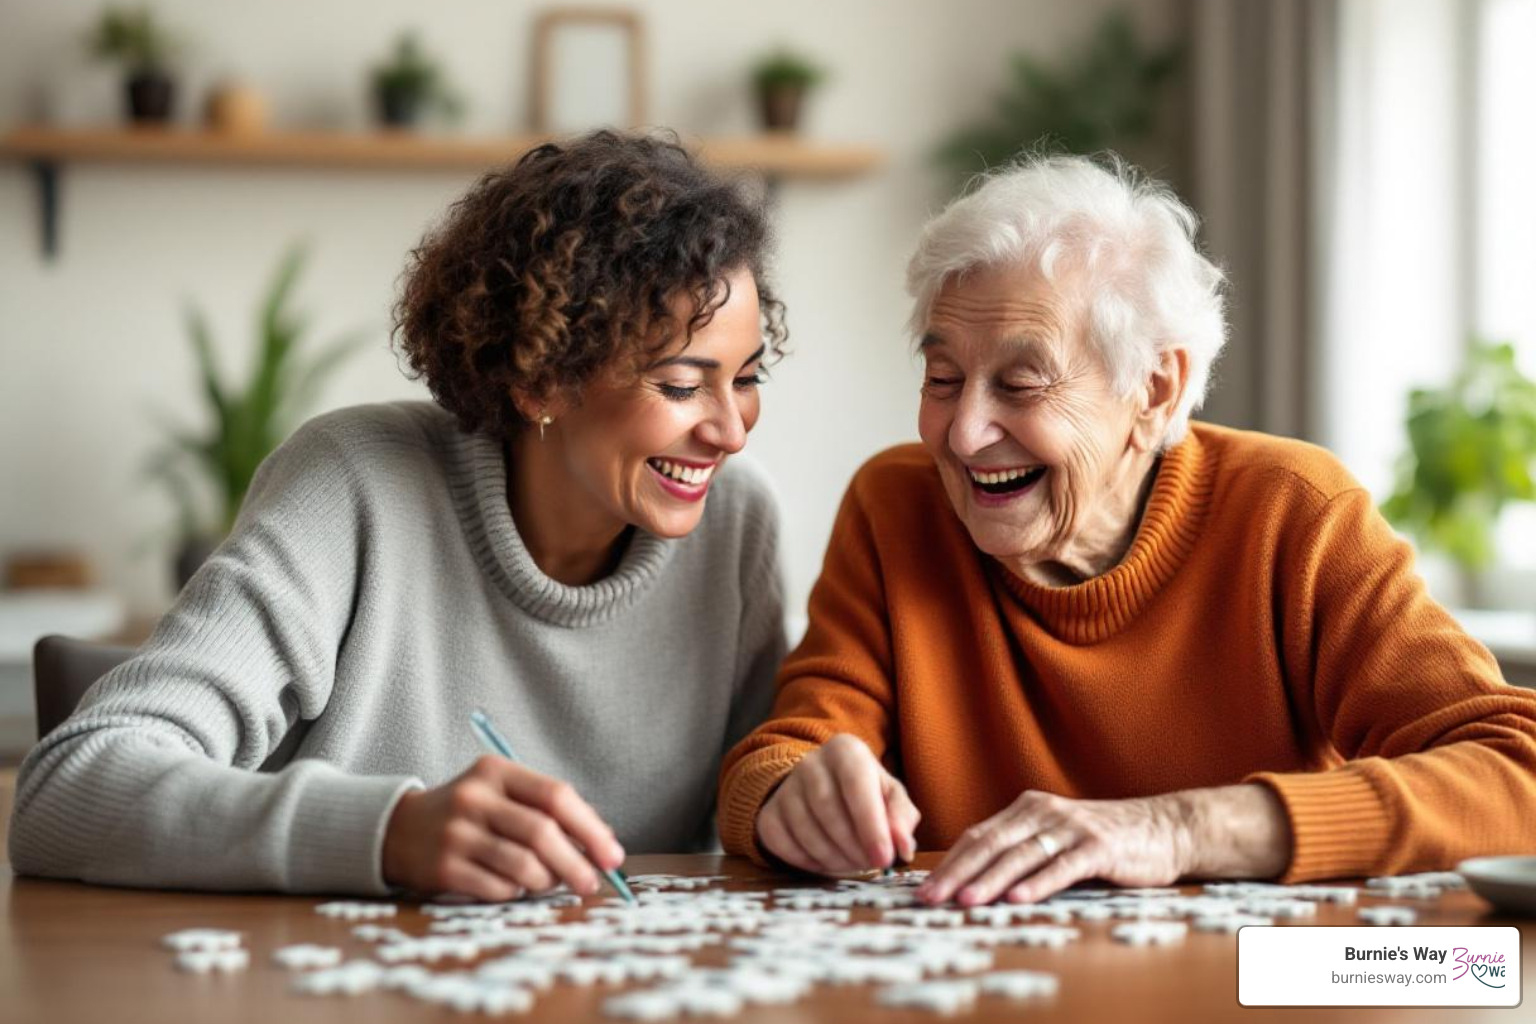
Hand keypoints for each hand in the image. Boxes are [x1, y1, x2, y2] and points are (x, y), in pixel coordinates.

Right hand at [381, 756, 623, 900]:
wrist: (398, 830)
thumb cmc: (469, 814)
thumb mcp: (502, 794)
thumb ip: (546, 810)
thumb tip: (602, 843)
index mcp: (496, 772)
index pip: (556, 796)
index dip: (591, 828)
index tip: (612, 855)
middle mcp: (474, 798)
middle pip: (542, 833)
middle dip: (577, 864)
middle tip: (592, 883)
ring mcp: (456, 833)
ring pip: (524, 866)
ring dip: (547, 881)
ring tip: (549, 883)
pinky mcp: (443, 868)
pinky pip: (499, 888)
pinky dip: (517, 892)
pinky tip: (514, 887)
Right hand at [755, 733, 920, 874]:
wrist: (822, 789)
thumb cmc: (865, 794)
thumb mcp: (891, 797)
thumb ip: (901, 818)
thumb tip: (903, 847)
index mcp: (845, 750)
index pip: (856, 785)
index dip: (871, 826)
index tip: (884, 858)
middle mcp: (810, 763)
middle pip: (828, 809)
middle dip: (853, 846)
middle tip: (870, 865)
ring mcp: (785, 788)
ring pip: (805, 829)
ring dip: (833, 857)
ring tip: (853, 864)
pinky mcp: (769, 813)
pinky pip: (783, 843)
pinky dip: (808, 861)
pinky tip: (827, 862)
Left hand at [917, 790, 1189, 905]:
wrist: (1163, 828)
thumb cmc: (1102, 841)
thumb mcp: (1054, 837)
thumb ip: (1020, 849)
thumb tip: (971, 879)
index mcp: (1027, 809)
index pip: (978, 836)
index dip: (949, 862)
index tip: (922, 888)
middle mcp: (1044, 812)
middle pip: (991, 844)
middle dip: (956, 873)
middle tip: (930, 897)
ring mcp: (1072, 827)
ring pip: (1021, 855)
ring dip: (989, 879)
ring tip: (964, 900)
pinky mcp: (1099, 846)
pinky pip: (1062, 866)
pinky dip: (1038, 883)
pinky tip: (1017, 898)